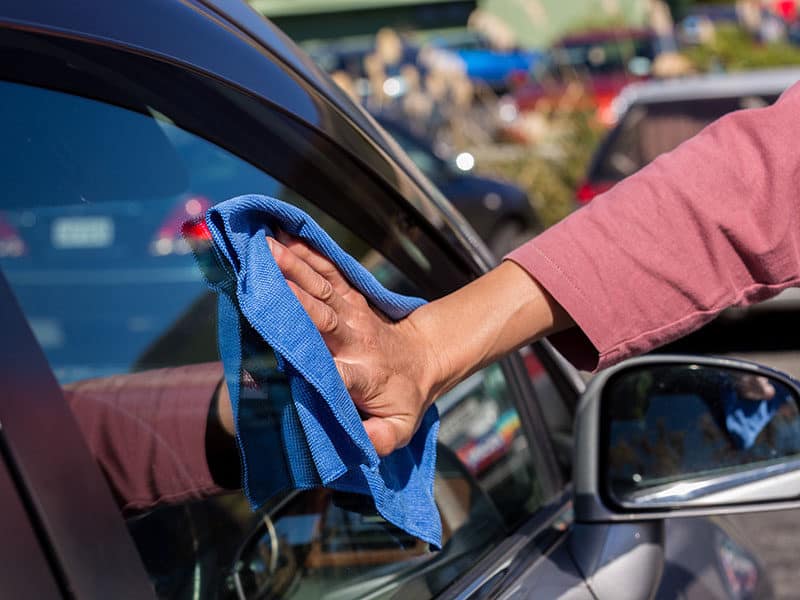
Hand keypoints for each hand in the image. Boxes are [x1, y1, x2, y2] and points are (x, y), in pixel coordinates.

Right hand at [267, 234, 441, 455]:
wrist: (427, 357)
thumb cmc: (405, 397)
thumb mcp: (399, 428)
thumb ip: (378, 439)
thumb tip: (358, 442)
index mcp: (360, 374)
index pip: (329, 367)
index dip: (304, 355)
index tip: (273, 345)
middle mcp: (354, 339)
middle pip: (321, 314)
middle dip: (292, 293)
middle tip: (262, 272)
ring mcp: (354, 314)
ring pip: (322, 288)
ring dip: (294, 266)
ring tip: (265, 246)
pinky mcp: (353, 298)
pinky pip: (331, 273)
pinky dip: (309, 254)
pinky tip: (286, 236)